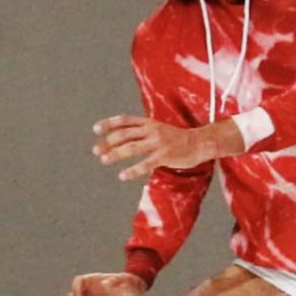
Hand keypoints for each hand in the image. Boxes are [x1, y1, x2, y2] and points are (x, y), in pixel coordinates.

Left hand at [92, 116, 219, 180]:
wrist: (200, 143)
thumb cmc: (178, 138)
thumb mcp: (159, 129)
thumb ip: (143, 130)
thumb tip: (123, 137)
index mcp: (149, 122)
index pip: (125, 120)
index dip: (109, 124)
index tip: (96, 129)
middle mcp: (152, 130)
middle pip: (124, 134)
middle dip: (108, 142)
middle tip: (96, 150)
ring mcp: (158, 143)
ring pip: (131, 148)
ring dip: (115, 154)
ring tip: (104, 160)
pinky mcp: (164, 156)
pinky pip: (145, 164)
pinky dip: (132, 170)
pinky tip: (122, 175)